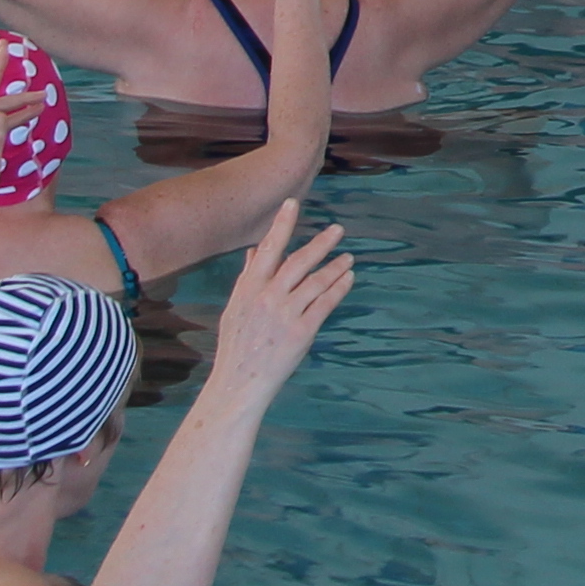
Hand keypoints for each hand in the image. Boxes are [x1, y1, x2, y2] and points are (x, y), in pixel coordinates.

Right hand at [205, 206, 357, 397]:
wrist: (239, 382)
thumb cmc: (236, 345)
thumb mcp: (235, 308)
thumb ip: (247, 278)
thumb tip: (254, 251)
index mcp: (249, 289)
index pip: (268, 249)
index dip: (282, 224)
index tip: (293, 203)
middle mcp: (268, 297)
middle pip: (299, 261)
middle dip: (321, 243)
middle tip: (338, 229)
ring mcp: (285, 314)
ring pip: (317, 281)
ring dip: (336, 266)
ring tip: (349, 257)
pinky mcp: (302, 332)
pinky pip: (325, 304)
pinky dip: (339, 288)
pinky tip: (348, 279)